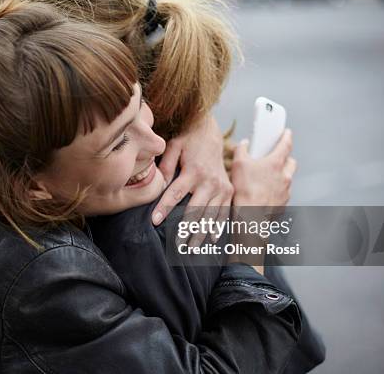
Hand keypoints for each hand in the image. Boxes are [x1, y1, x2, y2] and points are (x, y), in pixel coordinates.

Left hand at [153, 115, 233, 238]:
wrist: (211, 134)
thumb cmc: (188, 140)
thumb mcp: (174, 146)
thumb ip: (165, 166)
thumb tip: (157, 184)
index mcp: (194, 171)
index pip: (175, 194)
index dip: (164, 208)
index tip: (154, 222)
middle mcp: (210, 181)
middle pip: (195, 210)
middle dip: (185, 229)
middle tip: (176, 245)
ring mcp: (222, 188)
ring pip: (210, 215)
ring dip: (201, 233)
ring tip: (191, 249)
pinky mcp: (229, 191)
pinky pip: (224, 213)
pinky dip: (218, 227)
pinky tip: (212, 240)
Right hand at [231, 129, 295, 206]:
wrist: (251, 215)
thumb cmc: (246, 191)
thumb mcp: (238, 165)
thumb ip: (241, 150)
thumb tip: (244, 144)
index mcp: (276, 163)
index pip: (286, 144)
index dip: (286, 136)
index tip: (287, 132)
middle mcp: (285, 176)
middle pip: (291, 162)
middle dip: (285, 158)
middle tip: (275, 158)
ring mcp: (286, 190)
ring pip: (287, 178)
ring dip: (280, 175)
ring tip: (266, 178)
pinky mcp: (283, 202)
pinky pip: (283, 192)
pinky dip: (276, 190)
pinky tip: (264, 192)